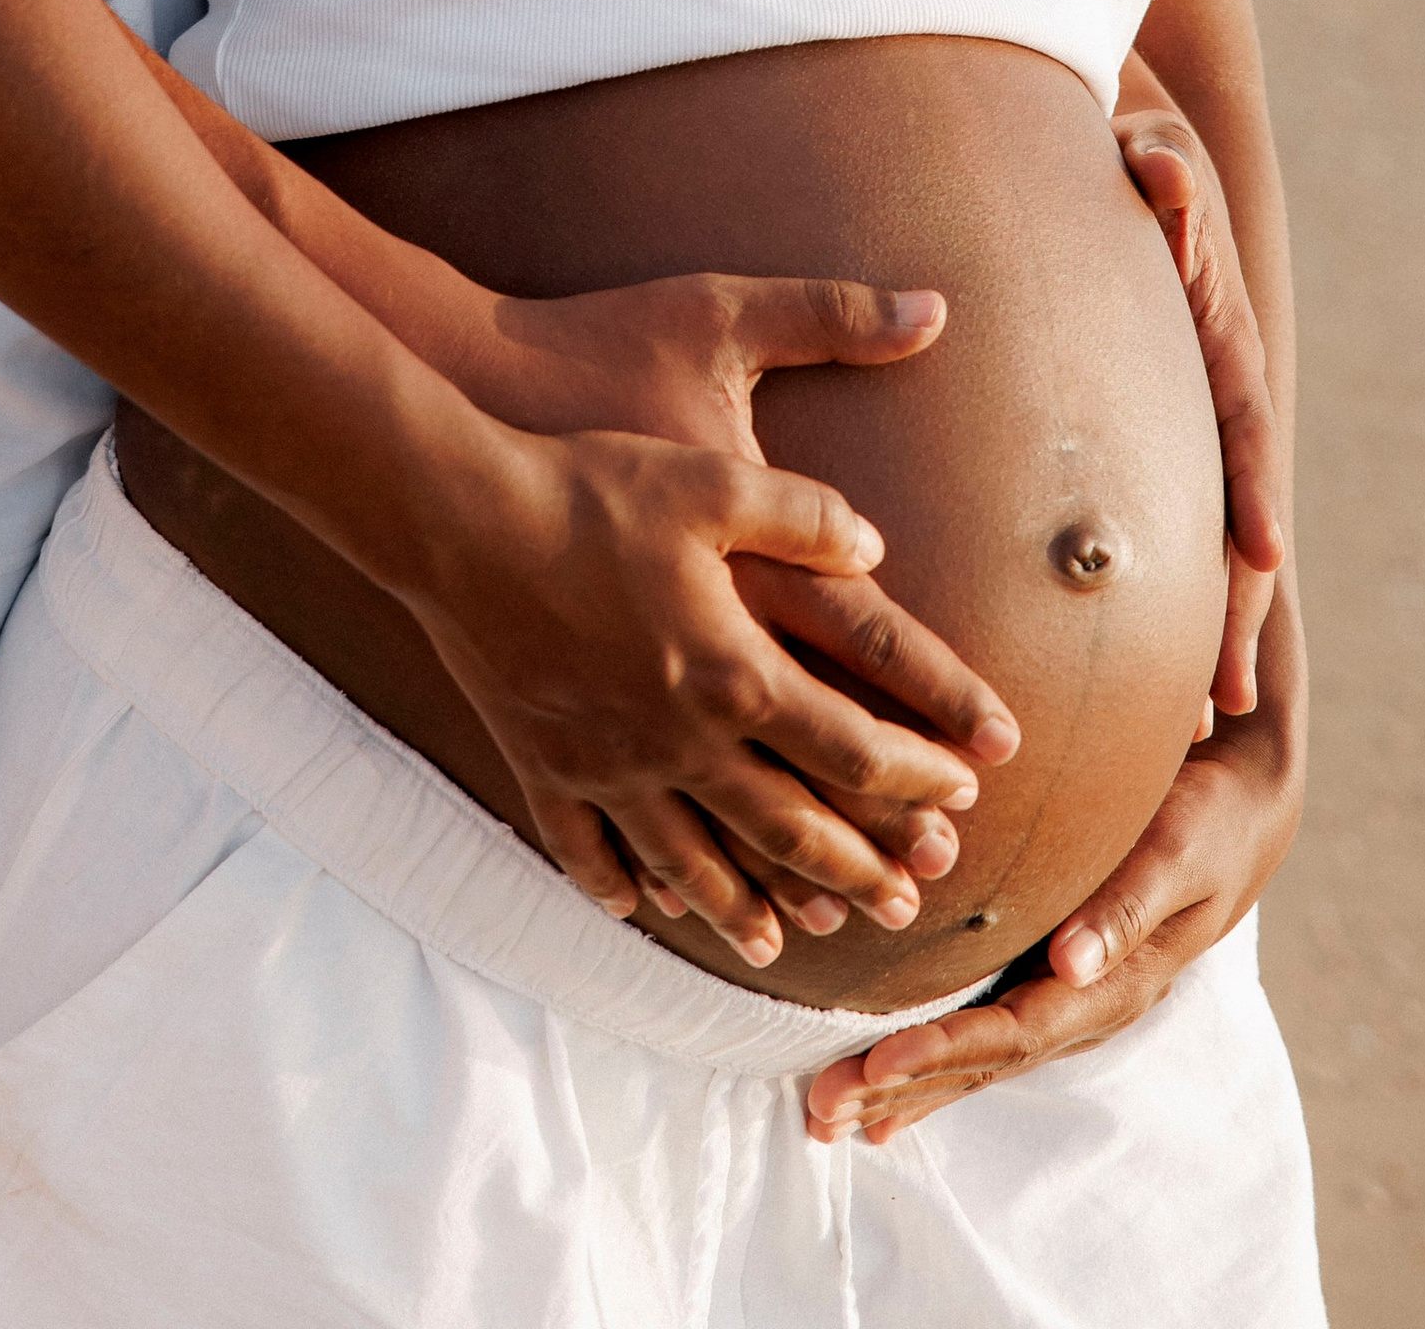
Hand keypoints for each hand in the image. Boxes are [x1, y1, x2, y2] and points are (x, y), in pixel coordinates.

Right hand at [395, 412, 1016, 972]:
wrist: (459, 519)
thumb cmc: (591, 489)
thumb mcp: (714, 481)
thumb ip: (804, 516)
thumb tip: (877, 546)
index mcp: (733, 671)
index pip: (852, 747)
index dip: (918, 774)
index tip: (965, 792)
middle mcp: (679, 739)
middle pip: (788, 827)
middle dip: (857, 867)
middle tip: (908, 900)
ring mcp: (608, 764)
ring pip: (695, 861)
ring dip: (749, 907)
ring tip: (791, 943)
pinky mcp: (543, 766)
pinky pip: (588, 850)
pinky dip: (621, 886)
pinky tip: (642, 908)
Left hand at [803, 667, 1303, 1145]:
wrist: (1244, 809)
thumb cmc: (1207, 817)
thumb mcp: (1179, 847)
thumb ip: (1127, 904)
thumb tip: (1071, 964)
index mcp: (1114, 982)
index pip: (1016, 1032)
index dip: (944, 1050)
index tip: (875, 1066)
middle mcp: (1085, 1003)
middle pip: (983, 1060)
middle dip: (900, 1087)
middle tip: (820, 1110)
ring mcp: (1067, 996)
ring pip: (976, 1056)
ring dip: (902, 1087)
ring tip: (827, 1114)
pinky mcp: (1049, 975)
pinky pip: (983, 1030)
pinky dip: (929, 1061)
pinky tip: (879, 1085)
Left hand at [1114, 102, 1284, 711]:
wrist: (1138, 164)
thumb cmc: (1136, 153)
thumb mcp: (1152, 147)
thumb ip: (1162, 163)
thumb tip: (1162, 174)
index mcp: (1216, 335)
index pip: (1242, 419)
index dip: (1253, 486)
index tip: (1267, 556)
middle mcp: (1208, 389)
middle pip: (1229, 506)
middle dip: (1230, 598)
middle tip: (1224, 693)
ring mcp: (1178, 418)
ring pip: (1195, 532)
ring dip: (1202, 616)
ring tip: (1192, 718)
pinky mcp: (1135, 441)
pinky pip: (1152, 522)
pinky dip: (1159, 588)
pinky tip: (1145, 669)